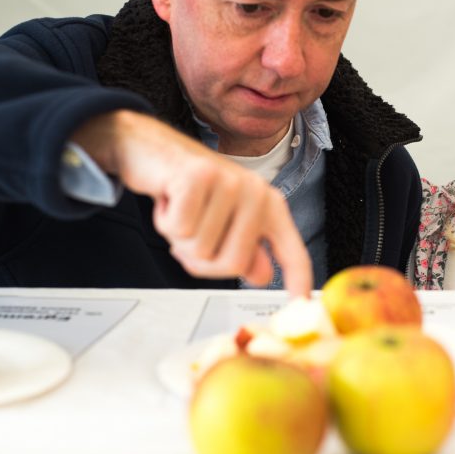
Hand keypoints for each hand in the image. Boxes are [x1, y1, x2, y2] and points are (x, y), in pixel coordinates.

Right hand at [71, 110, 311, 296]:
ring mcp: (229, 182)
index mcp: (268, 206)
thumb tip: (263, 275)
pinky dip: (165, 222)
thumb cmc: (189, 188)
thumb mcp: (222, 223)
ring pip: (201, 250)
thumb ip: (245, 249)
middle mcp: (255, 192)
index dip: (298, 281)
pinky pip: (180, 229)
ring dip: (180, 238)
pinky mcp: (198, 177)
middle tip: (192, 230)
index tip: (302, 305)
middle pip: (234, 264)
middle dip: (202, 259)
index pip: (291, 251)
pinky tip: (169, 199)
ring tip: (181, 209)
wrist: (152, 149)